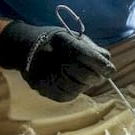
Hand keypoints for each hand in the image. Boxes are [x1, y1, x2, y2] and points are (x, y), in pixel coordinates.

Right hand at [0, 21, 114, 101]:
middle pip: (86, 75)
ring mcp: (48, 76)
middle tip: (98, 75)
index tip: (109, 70)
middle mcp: (54, 60)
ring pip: (78, 88)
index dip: (103, 66)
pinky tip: (71, 82)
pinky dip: (74, 91)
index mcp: (64, 43)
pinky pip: (67, 96)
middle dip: (96, 76)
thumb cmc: (55, 42)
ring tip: (81, 77)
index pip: (90, 58)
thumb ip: (92, 50)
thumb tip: (108, 62)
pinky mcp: (44, 89)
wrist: (25, 48)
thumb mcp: (73, 38)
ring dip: (85, 84)